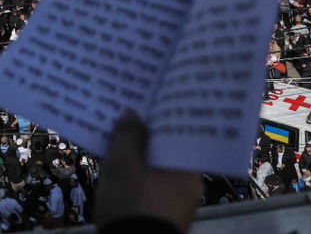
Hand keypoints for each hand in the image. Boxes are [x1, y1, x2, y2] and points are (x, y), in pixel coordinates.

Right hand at [96, 112, 203, 230]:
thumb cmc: (132, 206)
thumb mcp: (122, 166)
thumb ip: (127, 136)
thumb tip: (132, 114)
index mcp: (188, 166)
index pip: (180, 129)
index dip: (163, 111)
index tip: (149, 96)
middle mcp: (191, 182)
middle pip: (169, 147)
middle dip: (149, 132)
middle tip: (130, 112)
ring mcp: (179, 201)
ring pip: (160, 166)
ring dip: (142, 153)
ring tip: (120, 137)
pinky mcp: (165, 214)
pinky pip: (153, 183)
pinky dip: (140, 173)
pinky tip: (121, 168)